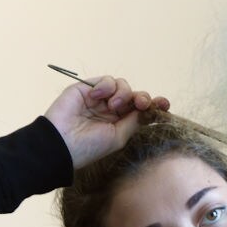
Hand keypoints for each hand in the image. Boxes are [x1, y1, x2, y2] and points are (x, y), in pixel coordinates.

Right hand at [44, 75, 169, 168]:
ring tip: (112, 106)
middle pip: (134, 96)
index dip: (153, 105)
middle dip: (142, 98)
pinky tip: (97, 98)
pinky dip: (106, 86)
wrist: (62, 143)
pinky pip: (105, 80)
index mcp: (119, 124)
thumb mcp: (118, 137)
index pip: (139, 111)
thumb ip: (133, 122)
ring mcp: (99, 99)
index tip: (165, 104)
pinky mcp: (86, 89)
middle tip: (142, 103)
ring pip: (122, 86)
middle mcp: (110, 110)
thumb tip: (147, 110)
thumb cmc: (89, 146)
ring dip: (122, 94)